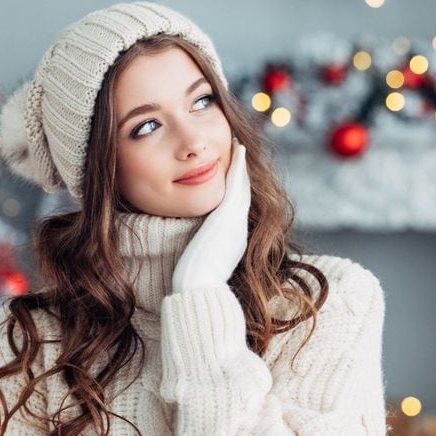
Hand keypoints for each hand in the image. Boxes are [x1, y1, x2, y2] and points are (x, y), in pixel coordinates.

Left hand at [171, 137, 250, 293]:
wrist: (197, 290)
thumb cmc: (193, 284)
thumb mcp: (200, 264)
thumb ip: (201, 253)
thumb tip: (194, 254)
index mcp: (232, 240)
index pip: (235, 207)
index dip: (236, 187)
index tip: (232, 172)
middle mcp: (239, 230)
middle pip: (242, 193)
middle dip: (241, 172)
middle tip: (239, 150)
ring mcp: (236, 223)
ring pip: (241, 186)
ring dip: (241, 165)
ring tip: (238, 144)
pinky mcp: (228, 218)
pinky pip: (236, 186)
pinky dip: (238, 168)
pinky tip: (237, 150)